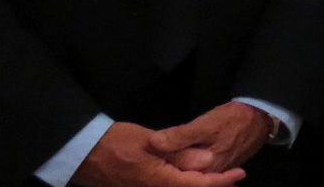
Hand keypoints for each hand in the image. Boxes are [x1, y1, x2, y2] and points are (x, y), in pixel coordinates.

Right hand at [72, 123, 244, 186]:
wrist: (83, 153)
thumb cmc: (116, 142)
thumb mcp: (151, 142)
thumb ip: (180, 152)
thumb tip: (208, 160)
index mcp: (160, 181)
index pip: (198, 184)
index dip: (221, 180)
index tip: (240, 173)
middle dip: (213, 185)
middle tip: (234, 176)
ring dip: (198, 184)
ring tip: (219, 176)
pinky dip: (183, 183)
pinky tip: (191, 175)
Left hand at [147, 103, 272, 173]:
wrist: (261, 117)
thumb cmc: (234, 119)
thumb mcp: (206, 124)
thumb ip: (180, 135)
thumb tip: (153, 142)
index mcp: (204, 169)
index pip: (171, 172)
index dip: (155, 163)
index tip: (143, 152)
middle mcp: (209, 174)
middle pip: (179, 174)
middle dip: (163, 166)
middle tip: (146, 155)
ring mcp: (214, 171)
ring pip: (187, 172)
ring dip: (173, 166)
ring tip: (157, 155)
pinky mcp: (217, 165)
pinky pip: (196, 169)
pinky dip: (184, 165)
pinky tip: (176, 158)